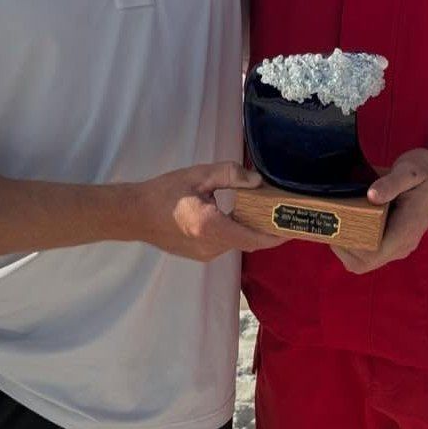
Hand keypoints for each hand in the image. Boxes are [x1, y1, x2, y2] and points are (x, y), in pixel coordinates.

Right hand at [135, 162, 285, 260]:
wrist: (135, 214)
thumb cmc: (164, 192)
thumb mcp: (199, 175)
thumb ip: (230, 174)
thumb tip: (257, 180)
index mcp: (211, 227)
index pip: (253, 238)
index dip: (275, 236)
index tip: (293, 228)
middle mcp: (211, 246)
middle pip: (247, 240)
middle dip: (264, 228)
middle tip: (279, 210)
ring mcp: (204, 254)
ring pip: (236, 242)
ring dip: (248, 229)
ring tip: (260, 209)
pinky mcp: (199, 254)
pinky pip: (224, 243)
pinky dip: (234, 231)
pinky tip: (235, 214)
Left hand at [333, 147, 427, 273]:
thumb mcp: (410, 171)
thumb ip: (391, 183)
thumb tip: (371, 195)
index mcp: (404, 232)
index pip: (370, 257)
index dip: (348, 248)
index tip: (337, 226)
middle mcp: (401, 244)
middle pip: (363, 263)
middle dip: (342, 248)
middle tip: (332, 222)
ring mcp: (399, 243)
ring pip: (365, 259)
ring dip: (347, 245)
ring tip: (337, 220)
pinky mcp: (395, 237)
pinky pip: (371, 249)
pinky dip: (356, 240)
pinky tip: (348, 219)